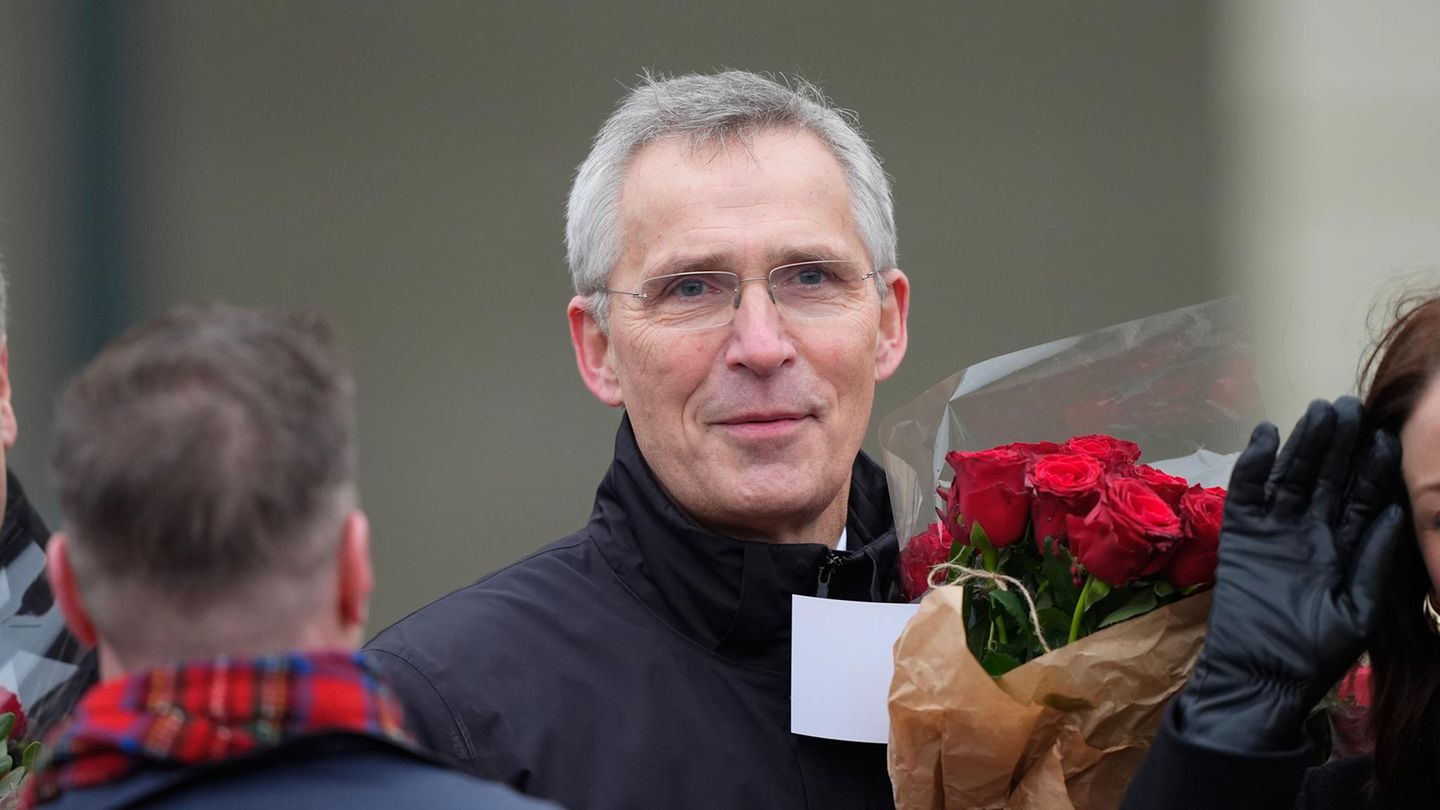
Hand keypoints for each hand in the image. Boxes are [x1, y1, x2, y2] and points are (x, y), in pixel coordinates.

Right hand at [1178, 397, 1404, 751]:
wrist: (1259, 677)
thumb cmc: (1314, 653)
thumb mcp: (1359, 611)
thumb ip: (1375, 561)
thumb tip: (1394, 510)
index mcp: (1344, 548)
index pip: (1362, 497)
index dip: (1372, 467)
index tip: (1386, 434)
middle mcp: (1310, 531)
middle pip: (1327, 476)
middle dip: (1339, 442)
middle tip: (1349, 405)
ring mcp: (1274, 530)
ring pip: (1291, 474)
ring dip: (1303, 442)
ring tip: (1318, 410)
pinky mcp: (1240, 533)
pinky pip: (1247, 491)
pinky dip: (1253, 461)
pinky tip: (1266, 434)